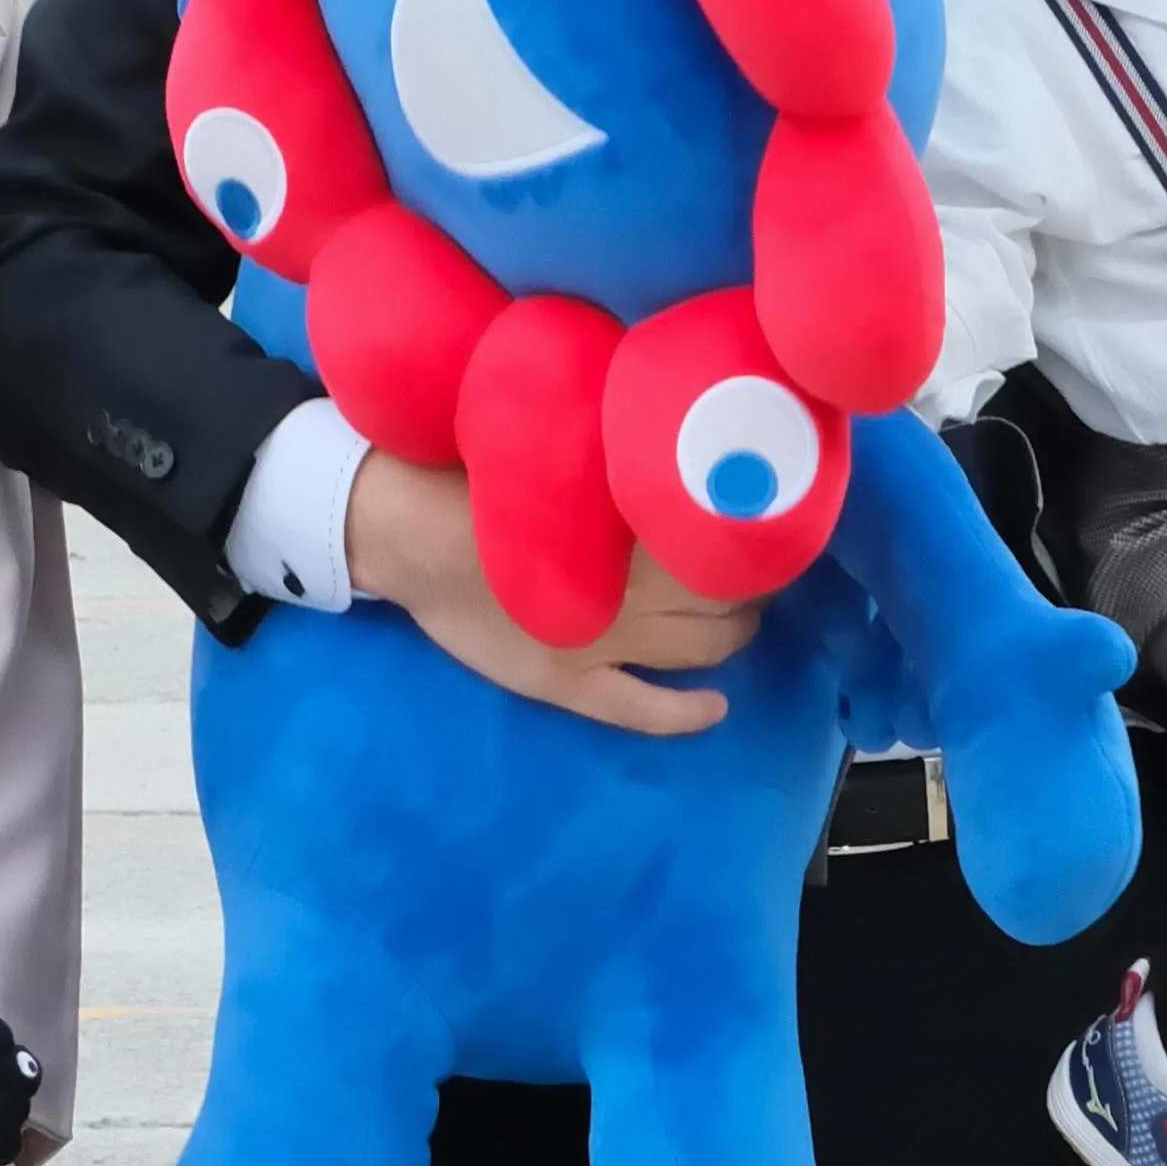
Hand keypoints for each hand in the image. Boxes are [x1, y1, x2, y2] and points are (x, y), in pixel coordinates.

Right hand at [341, 448, 755, 740]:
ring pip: (699, 651)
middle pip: (725, 599)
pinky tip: (716, 708)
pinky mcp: (567, 682)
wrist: (406, 530)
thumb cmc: (479, 473)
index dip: (754, 538)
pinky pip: (642, 709)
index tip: (760, 526)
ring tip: (738, 622)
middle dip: (750, 590)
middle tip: (753, 575)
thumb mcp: (567, 451)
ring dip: (731, 638)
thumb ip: (629, 467)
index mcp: (634, 525)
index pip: (726, 540)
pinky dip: (687, 714)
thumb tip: (693, 462)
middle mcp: (633, 589)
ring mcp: (602, 643)